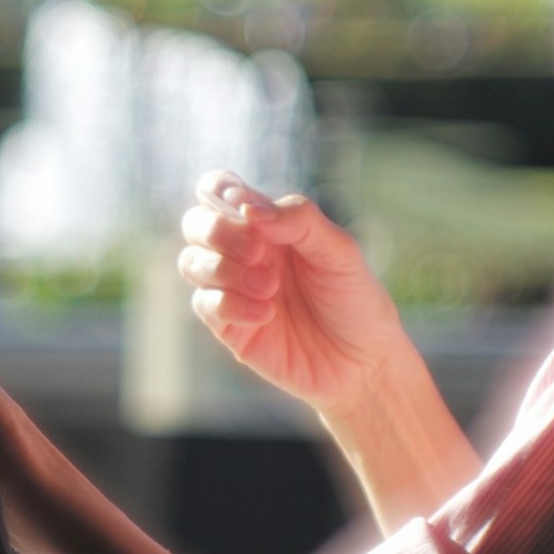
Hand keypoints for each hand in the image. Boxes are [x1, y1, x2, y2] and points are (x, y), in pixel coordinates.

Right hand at [178, 173, 413, 411]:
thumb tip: (248, 209)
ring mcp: (232, 289)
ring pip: (191, 262)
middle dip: (218, 231)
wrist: (362, 362)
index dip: (220, 190)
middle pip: (195, 223)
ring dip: (224, 269)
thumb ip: (299, 220)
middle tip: (257, 251)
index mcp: (267, 225)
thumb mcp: (340, 251)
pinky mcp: (228, 326)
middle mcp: (243, 252)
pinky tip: (266, 315)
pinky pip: (205, 304)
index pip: (220, 191)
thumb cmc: (354, 300)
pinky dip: (231, 304)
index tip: (244, 207)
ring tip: (270, 288)